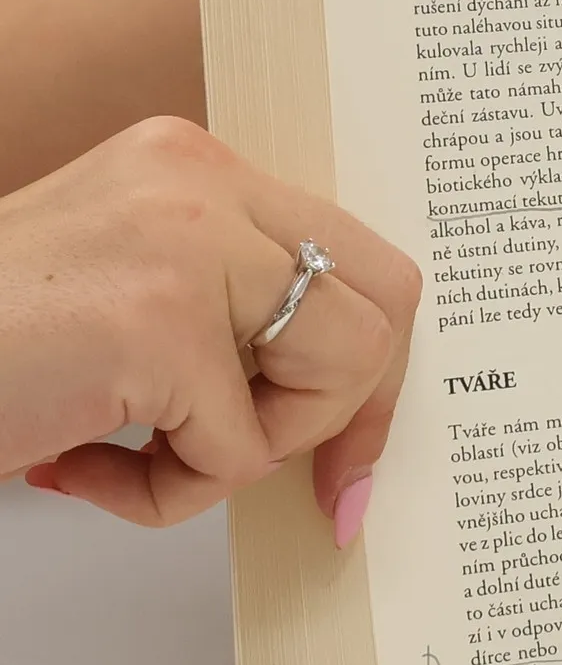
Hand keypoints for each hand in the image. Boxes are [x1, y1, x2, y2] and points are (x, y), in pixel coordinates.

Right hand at [0, 117, 420, 536]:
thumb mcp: (137, 305)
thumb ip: (237, 326)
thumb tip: (358, 413)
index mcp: (196, 168)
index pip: (362, 261)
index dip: (375, 364)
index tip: (351, 444)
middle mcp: (199, 183)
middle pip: (383, 309)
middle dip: (345, 411)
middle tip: (294, 473)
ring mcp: (183, 247)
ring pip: (331, 376)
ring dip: (247, 451)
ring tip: (138, 447)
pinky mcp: (158, 328)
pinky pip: (236, 456)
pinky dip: (164, 496)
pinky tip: (75, 463)